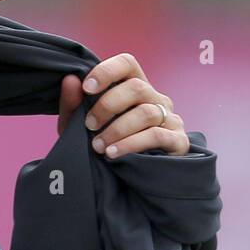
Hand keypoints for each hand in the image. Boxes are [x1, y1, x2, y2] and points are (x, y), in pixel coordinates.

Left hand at [57, 52, 188, 157]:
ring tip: (98, 146)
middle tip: (89, 125)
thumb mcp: (79, 128)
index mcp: (134, 88)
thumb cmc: (103, 148)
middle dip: (108, 106)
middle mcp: (156, 99)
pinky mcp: (178, 142)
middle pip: (136, 87)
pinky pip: (156, 135)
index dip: (107, 71)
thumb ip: (73, 105)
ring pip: (146, 113)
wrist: (124, 184)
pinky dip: (131, 144)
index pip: (127, 64)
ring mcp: (170, 119)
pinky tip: (113, 154)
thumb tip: (71, 80)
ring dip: (117, 129)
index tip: (87, 88)